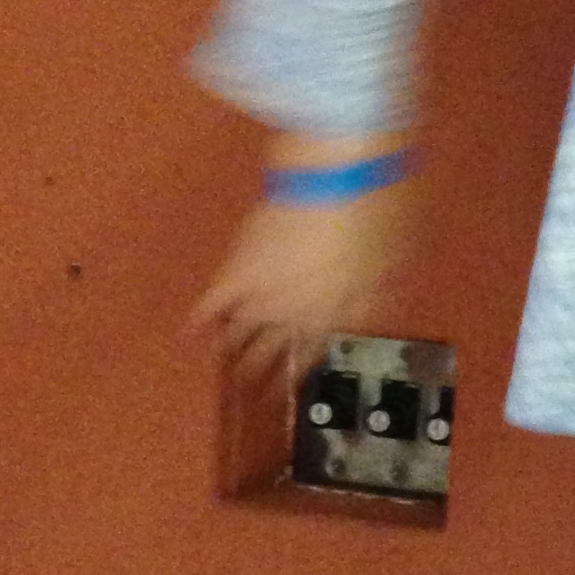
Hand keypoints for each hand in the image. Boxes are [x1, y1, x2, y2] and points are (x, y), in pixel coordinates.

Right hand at [194, 179, 408, 380]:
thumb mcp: (384, 261)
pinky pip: (212, 305)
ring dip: (232, 351)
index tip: (286, 391)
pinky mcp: (236, 276)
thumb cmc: (370, 218)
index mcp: (333, 314)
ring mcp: (263, 299)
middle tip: (251, 391)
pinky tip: (190, 333)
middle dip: (261, 373)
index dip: (299, 372)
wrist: (333, 183)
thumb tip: (367, 311)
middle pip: (274, 352)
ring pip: (241, 335)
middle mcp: (296, 316)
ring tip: (225, 368)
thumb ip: (371, 290)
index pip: (312, 354)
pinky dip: (199, 320)